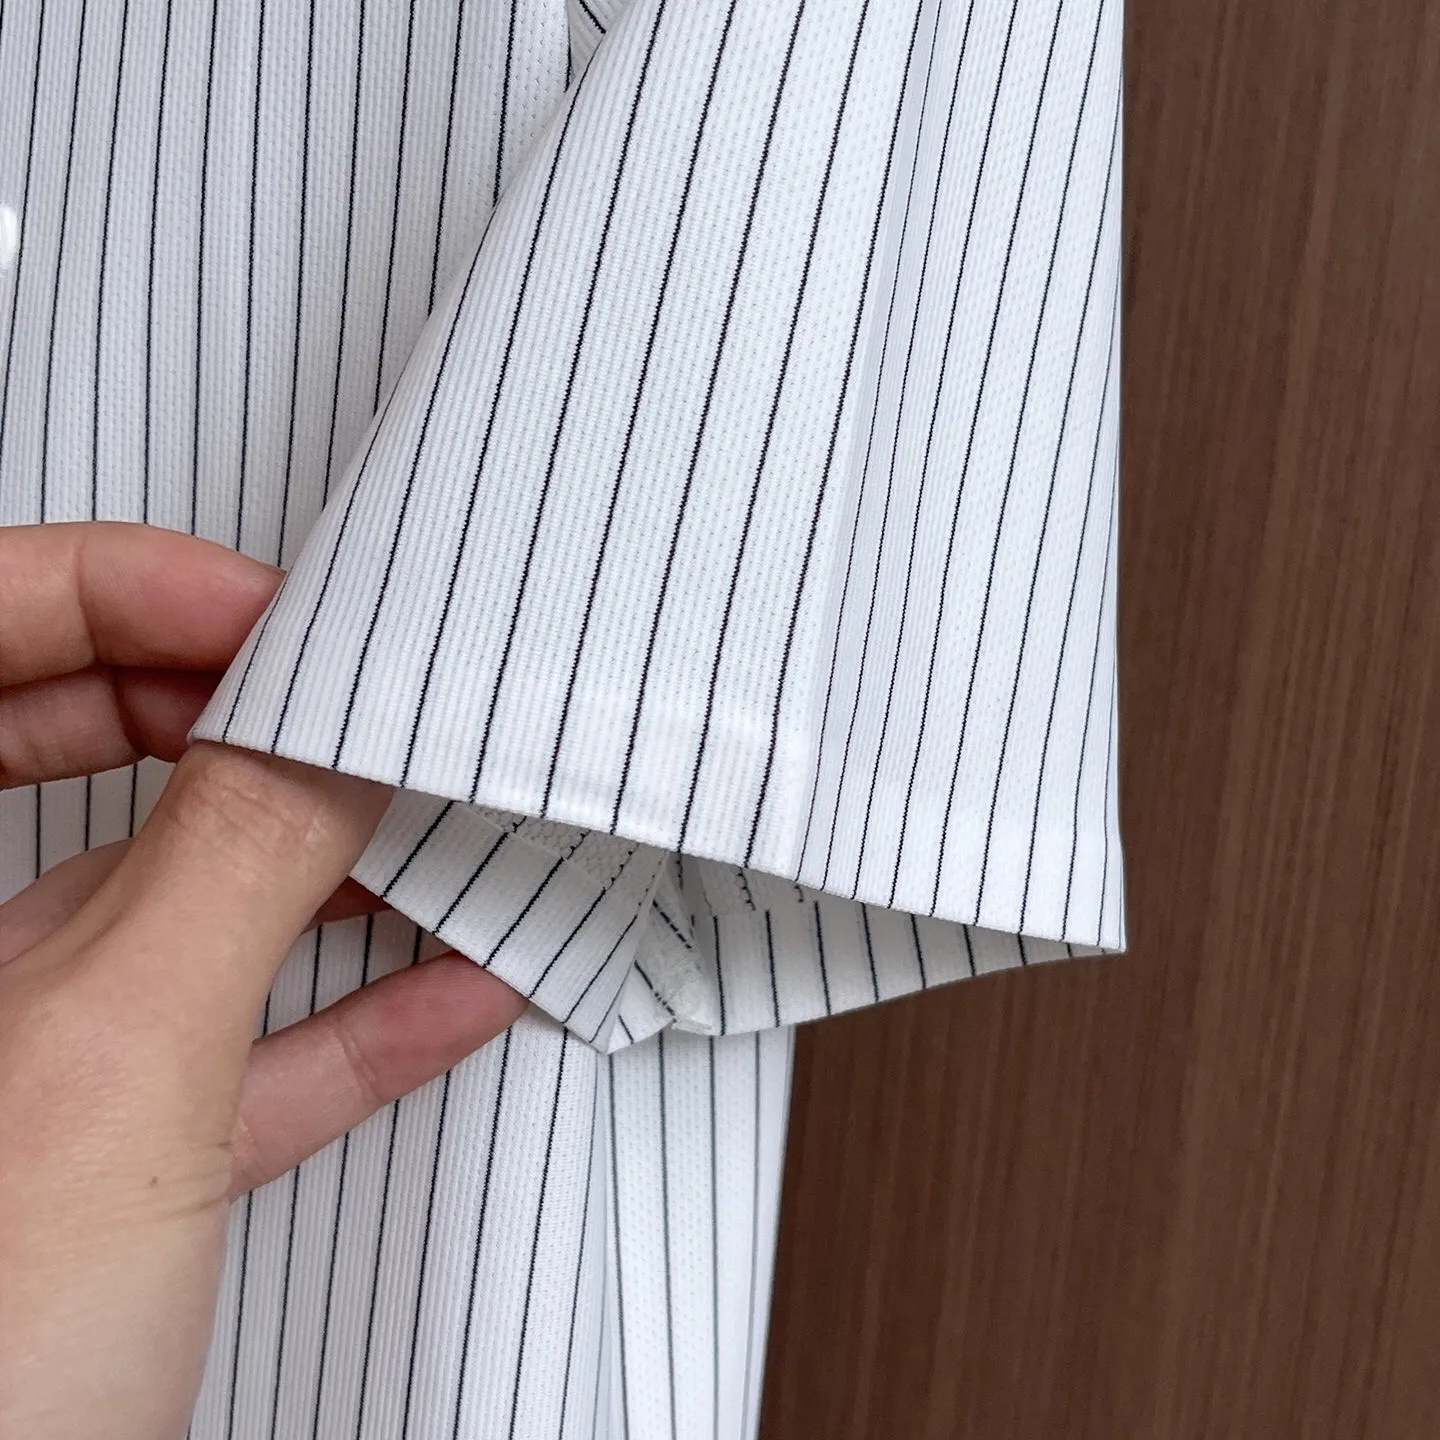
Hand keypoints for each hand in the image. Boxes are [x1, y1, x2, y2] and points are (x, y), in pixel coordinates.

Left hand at [0, 523, 525, 1439]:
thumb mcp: (115, 1067)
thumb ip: (236, 864)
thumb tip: (332, 737)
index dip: (133, 593)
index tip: (283, 617)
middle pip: (71, 745)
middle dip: (238, 714)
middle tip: (355, 694)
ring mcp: (6, 1058)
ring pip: (169, 906)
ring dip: (318, 868)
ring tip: (430, 818)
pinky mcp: (85, 1167)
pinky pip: (228, 1052)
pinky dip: (344, 1019)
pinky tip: (449, 989)